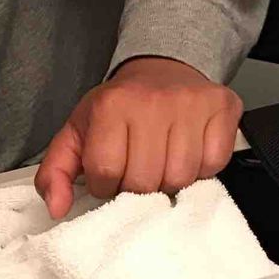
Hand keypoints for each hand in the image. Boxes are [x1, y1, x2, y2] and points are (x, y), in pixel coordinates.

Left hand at [34, 57, 243, 217]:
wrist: (160, 70)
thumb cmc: (117, 108)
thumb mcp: (76, 135)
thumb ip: (55, 173)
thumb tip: (56, 208)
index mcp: (111, 106)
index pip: (106, 173)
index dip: (105, 184)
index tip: (108, 173)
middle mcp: (153, 101)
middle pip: (144, 181)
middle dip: (135, 187)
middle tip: (135, 169)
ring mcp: (192, 103)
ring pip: (180, 178)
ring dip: (167, 181)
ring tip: (160, 162)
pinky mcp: (223, 107)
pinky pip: (213, 164)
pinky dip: (200, 170)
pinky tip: (185, 153)